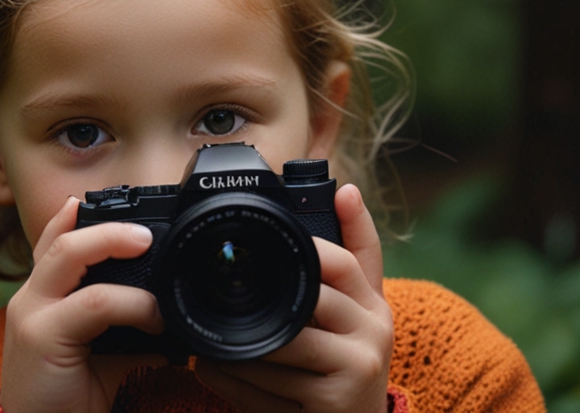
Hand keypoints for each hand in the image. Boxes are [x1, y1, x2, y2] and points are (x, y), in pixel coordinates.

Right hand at [0, 197, 166, 412]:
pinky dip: (132, 304)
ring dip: (116, 246)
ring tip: (149, 250)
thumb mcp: (99, 353)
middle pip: (62, 239)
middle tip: (146, 233)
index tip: (117, 208)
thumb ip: (123, 327)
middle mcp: (30, 298)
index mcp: (41, 297)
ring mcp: (30, 314)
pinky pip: (95, 302)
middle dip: (107, 225)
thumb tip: (168, 318)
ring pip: (71, 255)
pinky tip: (153, 319)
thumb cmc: (66, 397)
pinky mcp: (41, 336)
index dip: (78, 216)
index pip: (54, 241)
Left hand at [194, 184, 392, 412]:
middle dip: (258, 301)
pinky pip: (267, 389)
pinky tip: (210, 369)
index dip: (307, 246)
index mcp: (375, 306)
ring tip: (204, 338)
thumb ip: (353, 256)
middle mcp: (374, 335)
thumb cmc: (346, 366)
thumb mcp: (357, 312)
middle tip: (215, 292)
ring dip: (234, 344)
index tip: (270, 236)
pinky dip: (231, 380)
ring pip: (279, 346)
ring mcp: (355, 373)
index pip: (344, 262)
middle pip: (305, 300)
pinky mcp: (332, 407)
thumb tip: (346, 188)